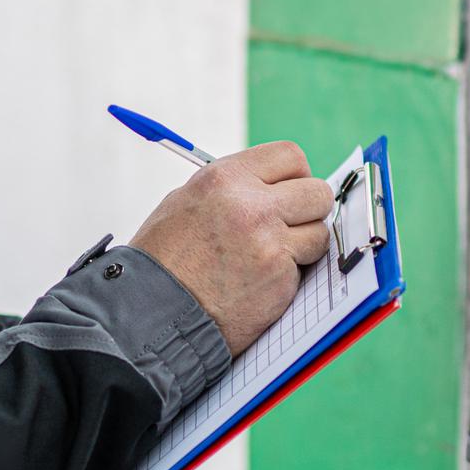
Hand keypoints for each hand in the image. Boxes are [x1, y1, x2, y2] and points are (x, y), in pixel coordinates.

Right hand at [129, 141, 334, 356]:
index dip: (296, 174)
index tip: (291, 190)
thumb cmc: (163, 259)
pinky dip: (289, 275)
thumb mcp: (186, 202)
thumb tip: (273, 184)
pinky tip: (259, 282)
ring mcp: (270, 244)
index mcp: (226, 179)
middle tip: (293, 224)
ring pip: (318, 232)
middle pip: (316, 193)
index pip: (290, 156)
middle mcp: (252, 206)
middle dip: (309, 209)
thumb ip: (233, 189)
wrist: (151, 312)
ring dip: (303, 245)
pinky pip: (305, 268)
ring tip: (269, 258)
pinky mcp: (280, 278)